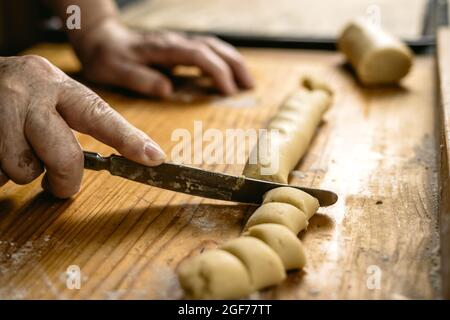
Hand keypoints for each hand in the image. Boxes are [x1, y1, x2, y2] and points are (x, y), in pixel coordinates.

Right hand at [0, 55, 165, 197]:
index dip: (128, 140)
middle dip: (65, 180)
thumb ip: (77, 122)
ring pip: (23, 170)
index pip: (99, 115)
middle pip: (64, 156)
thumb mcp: (52, 96)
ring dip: (22, 172)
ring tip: (16, 151)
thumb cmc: (22, 96)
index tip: (154, 157)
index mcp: (58, 85)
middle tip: (61, 185)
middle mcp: (30, 92)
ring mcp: (0, 107)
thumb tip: (123, 155)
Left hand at [72, 19, 253, 96]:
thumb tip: (167, 89)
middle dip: (234, 65)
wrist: (100, 38)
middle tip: (249, 86)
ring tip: (247, 82)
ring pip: (213, 46)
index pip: (199, 55)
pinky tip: (227, 73)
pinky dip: (222, 60)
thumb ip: (139, 79)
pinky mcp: (177, 47)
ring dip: (232, 61)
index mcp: (163, 48)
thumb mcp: (115, 70)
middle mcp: (174, 41)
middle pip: (213, 47)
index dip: (217, 71)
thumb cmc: (106, 57)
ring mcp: (177, 42)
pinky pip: (206, 50)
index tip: (228, 91)